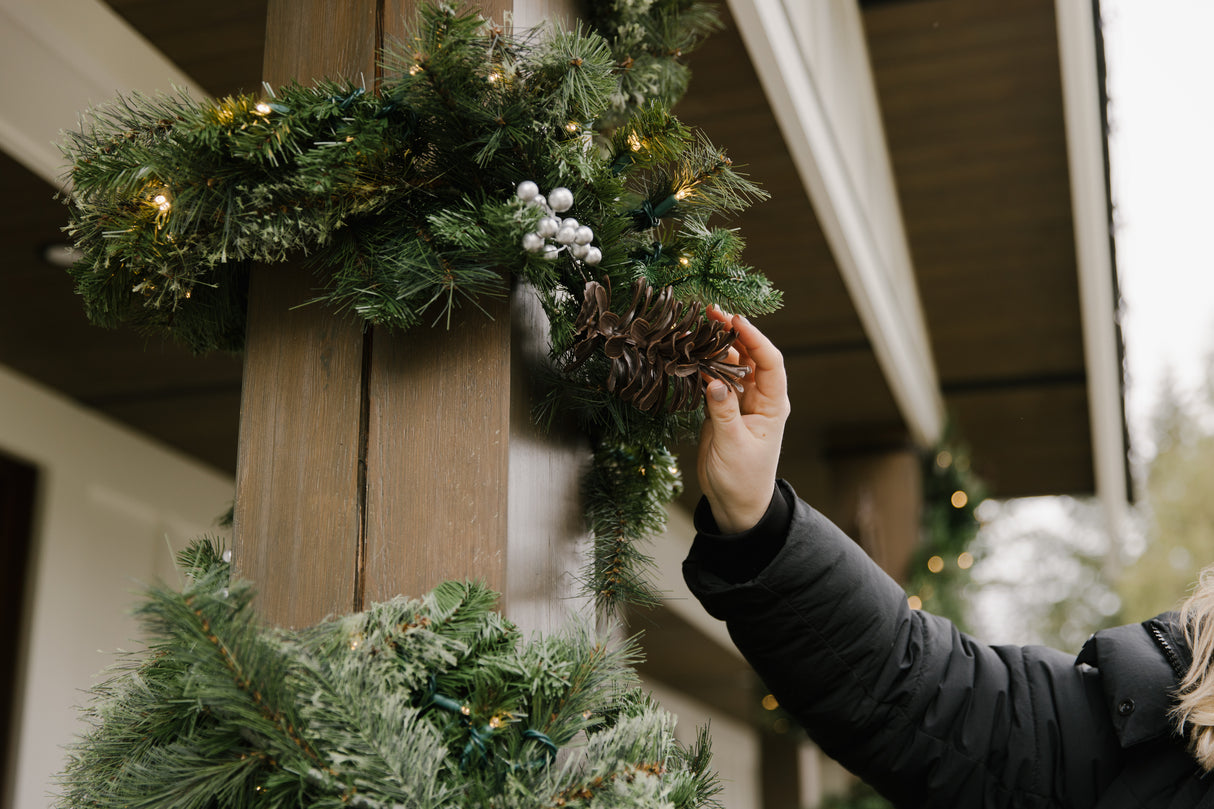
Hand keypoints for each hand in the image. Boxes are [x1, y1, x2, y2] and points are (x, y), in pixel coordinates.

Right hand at [697, 309, 789, 532]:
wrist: (735, 504)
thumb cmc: (743, 479)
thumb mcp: (733, 447)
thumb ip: (724, 413)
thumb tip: (714, 382)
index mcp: (773, 405)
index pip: (769, 362)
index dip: (754, 338)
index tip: (734, 321)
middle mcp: (759, 398)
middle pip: (749, 356)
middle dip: (733, 333)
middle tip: (710, 312)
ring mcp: (740, 402)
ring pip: (730, 365)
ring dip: (715, 346)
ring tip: (696, 326)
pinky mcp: (722, 408)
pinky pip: (713, 380)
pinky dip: (702, 366)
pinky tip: (688, 352)